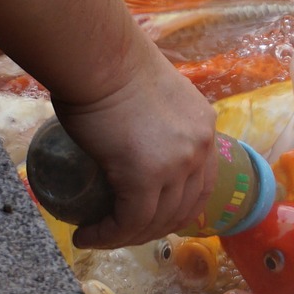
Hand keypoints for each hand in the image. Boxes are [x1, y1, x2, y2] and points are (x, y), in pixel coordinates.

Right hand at [55, 44, 217, 248]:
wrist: (100, 58)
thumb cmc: (113, 67)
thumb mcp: (156, 96)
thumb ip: (160, 120)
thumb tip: (136, 137)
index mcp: (205, 128)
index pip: (202, 184)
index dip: (178, 209)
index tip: (150, 219)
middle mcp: (201, 147)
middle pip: (184, 207)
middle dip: (153, 229)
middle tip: (120, 233)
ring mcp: (178, 163)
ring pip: (157, 219)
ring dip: (128, 236)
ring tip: (99, 236)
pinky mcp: (145, 175)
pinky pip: (129, 220)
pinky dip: (108, 234)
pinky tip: (88, 236)